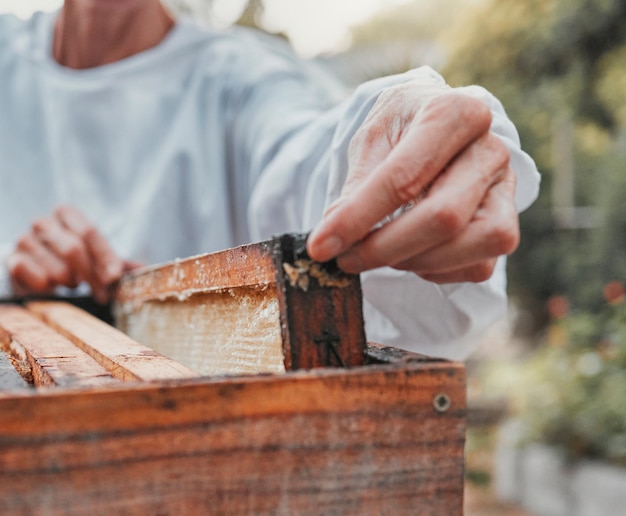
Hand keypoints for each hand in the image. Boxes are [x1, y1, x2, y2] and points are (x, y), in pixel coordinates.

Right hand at [6, 205, 138, 302]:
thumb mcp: (98, 258)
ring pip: (57, 268)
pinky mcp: (12, 261)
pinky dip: (49, 287)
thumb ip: (119, 263)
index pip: (89, 232)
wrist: (35, 269)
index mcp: (66, 213)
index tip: (115, 278)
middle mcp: (43, 223)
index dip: (105, 256)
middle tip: (104, 294)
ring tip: (74, 284)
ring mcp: (24, 240)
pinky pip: (35, 277)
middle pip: (74, 249)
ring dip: (71, 282)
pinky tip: (53, 287)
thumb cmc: (74, 261)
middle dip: (93, 276)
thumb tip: (143, 270)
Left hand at [307, 82, 519, 282]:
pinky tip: (410, 253)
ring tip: (378, 251)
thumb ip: (356, 188)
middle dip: (384, 248)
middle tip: (345, 259)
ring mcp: (505, 191)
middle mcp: (491, 150)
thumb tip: (331, 237)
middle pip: (443, 217)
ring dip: (412, 262)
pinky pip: (475, 268)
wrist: (433, 130)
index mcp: (455, 114)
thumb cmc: (400, 132)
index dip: (358, 217)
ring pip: (469, 247)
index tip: (321, 246)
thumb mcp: (370, 142)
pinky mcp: (506, 226)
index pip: (404, 176)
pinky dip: (433, 270)